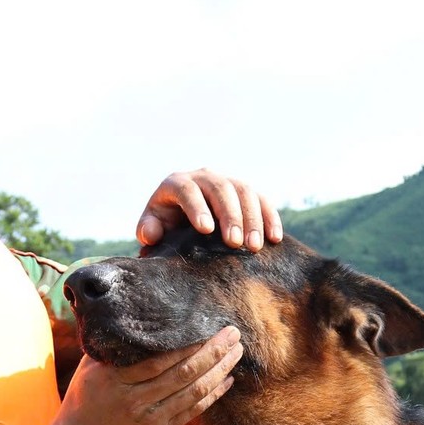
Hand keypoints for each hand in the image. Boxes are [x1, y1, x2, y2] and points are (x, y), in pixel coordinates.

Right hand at [41, 327, 243, 424]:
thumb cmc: (84, 398)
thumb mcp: (89, 368)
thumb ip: (112, 346)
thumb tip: (131, 313)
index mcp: (115, 379)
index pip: (159, 359)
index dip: (188, 344)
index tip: (207, 325)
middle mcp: (134, 399)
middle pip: (182, 373)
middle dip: (213, 352)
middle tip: (233, 333)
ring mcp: (148, 418)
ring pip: (192, 392)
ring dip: (219, 371)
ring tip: (236, 353)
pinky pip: (192, 412)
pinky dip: (212, 395)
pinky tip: (227, 380)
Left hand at [136, 170, 283, 251]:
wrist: (183, 221)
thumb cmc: (165, 227)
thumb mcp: (152, 227)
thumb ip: (148, 229)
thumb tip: (151, 233)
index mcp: (176, 183)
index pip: (187, 190)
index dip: (197, 207)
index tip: (206, 230)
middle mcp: (204, 177)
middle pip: (221, 189)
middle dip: (230, 215)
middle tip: (235, 243)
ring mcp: (228, 182)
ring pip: (245, 192)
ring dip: (253, 219)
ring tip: (254, 247)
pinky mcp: (246, 193)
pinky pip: (262, 200)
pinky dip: (270, 218)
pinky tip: (275, 239)